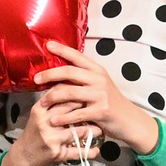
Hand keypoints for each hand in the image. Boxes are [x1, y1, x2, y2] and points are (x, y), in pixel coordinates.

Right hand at [0, 97, 98, 165]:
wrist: (23, 157)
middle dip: (87, 108)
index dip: (77, 92)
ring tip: (101, 129)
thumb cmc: (35, 134)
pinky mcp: (57, 153)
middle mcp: (45, 123)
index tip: (89, 92)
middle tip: (100, 108)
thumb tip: (72, 87)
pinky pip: (78, 152)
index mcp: (40, 110)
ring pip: (78, 131)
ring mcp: (51, 139)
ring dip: (93, 130)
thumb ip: (53, 103)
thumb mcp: (39, 115)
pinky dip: (89, 151)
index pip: (60, 95)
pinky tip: (96, 150)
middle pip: (70, 111)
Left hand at [33, 41, 162, 157]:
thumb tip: (59, 72)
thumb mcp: (100, 85)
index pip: (77, 56)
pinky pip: (76, 113)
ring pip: (68, 92)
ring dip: (52, 97)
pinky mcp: (100, 111)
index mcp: (97, 70)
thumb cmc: (110, 102)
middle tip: (36, 79)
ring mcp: (100, 95)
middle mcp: (98, 80)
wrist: (129, 120)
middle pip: (68, 72)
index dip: (61, 49)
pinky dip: (63, 118)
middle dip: (49, 74)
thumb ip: (84, 78)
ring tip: (42, 103)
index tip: (47, 45)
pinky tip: (54, 120)